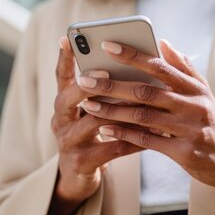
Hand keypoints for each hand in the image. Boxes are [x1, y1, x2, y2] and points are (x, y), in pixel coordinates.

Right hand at [50, 36, 141, 204]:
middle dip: (87, 84)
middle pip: (68, 98)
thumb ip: (104, 89)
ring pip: (93, 122)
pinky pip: (111, 148)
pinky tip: (154, 132)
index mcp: (63, 103)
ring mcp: (68, 142)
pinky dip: (134, 139)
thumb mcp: (91, 111)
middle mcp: (60, 120)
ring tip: (141, 101)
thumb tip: (128, 62)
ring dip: (119, 110)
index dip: (63, 58)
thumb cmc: (93, 134)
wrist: (78, 177)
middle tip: (104, 71)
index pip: (61, 76)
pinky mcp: (81, 162)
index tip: (67, 38)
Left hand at [76, 39, 214, 214]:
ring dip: (113, 110)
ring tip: (88, 105)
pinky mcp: (183, 152)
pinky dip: (125, 134)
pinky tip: (105, 129)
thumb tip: (163, 43)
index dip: (132, 55)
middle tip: (85, 79)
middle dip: (112, 84)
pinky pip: (147, 141)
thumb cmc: (212, 122)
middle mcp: (192, 104)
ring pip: (143, 116)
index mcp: (194, 87)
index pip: (159, 65)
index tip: (107, 45)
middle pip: (145, 90)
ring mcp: (188, 128)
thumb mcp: (204, 93)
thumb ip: (184, 68)